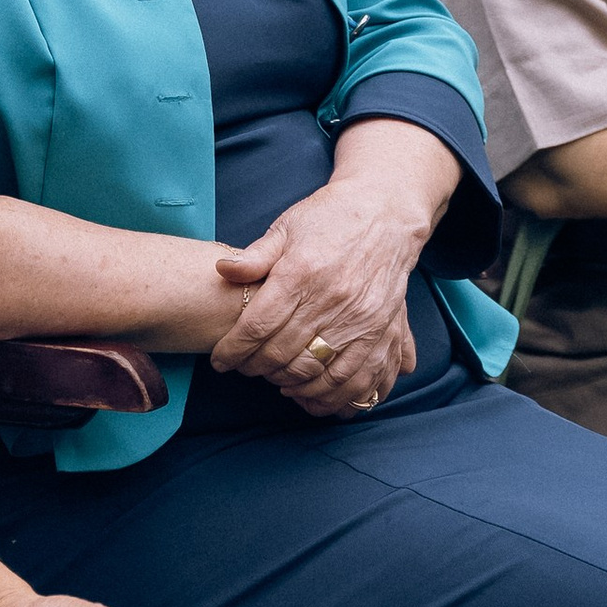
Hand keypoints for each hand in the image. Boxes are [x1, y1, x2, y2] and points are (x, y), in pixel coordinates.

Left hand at [209, 172, 429, 417]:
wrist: (386, 213)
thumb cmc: (330, 218)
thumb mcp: (286, 227)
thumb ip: (255, 256)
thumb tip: (222, 271)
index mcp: (300, 273)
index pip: (257, 326)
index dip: (233, 350)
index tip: (220, 361)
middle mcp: (330, 299)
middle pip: (281, 353)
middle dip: (254, 368)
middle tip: (244, 368)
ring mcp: (358, 319)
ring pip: (315, 371)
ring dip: (288, 383)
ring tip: (273, 379)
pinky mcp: (380, 330)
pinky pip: (353, 377)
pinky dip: (328, 393)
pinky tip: (309, 392)